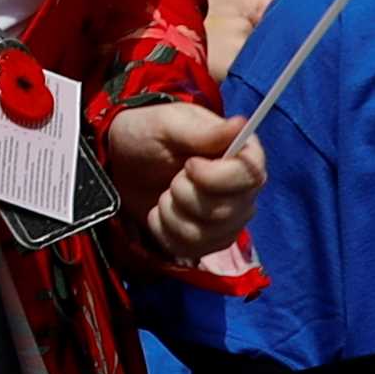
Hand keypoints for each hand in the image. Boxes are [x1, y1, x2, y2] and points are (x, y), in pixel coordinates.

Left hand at [109, 98, 257, 264]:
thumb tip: (241, 125)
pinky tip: (160, 213)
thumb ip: (203, 131)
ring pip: (204, 235)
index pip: (251, 177)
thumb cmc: (149, 135)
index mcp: (242, 155)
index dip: (215, 177)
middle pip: (224, 212)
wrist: (123, 162)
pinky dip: (164, 231)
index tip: (189, 165)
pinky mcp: (209, 240)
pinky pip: (189, 249)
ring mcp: (229, 219)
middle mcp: (244, 191)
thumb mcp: (168, 124)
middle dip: (184, 195)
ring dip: (171, 214)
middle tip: (171, 177)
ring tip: (164, 194)